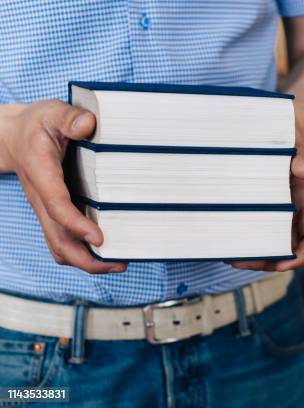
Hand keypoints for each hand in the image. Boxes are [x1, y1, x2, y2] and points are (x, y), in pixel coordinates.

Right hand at [2, 100, 126, 272]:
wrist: (12, 137)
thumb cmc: (37, 125)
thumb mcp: (52, 112)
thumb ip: (69, 118)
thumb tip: (88, 125)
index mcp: (42, 175)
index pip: (57, 206)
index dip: (77, 225)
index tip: (100, 238)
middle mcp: (41, 199)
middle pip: (58, 240)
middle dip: (86, 259)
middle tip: (119, 263)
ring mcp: (45, 210)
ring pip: (59, 247)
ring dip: (85, 261)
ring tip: (118, 263)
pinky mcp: (52, 214)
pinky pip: (62, 241)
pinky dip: (81, 252)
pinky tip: (105, 252)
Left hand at [229, 124, 303, 271]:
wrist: (282, 125)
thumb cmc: (290, 133)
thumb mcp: (294, 140)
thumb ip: (300, 155)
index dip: (302, 255)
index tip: (282, 264)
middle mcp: (297, 210)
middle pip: (290, 248)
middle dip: (268, 261)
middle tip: (240, 261)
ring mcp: (282, 210)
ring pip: (274, 242)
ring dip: (256, 254)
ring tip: (230, 256)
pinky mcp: (267, 206)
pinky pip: (261, 229)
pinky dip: (248, 238)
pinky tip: (229, 238)